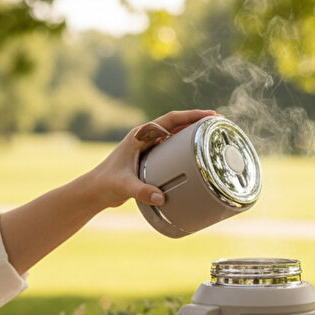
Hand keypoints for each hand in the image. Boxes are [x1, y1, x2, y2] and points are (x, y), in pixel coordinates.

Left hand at [89, 108, 216, 207]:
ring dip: (194, 135)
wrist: (94, 191)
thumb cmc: (106, 184)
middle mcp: (146, 138)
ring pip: (176, 136)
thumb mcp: (124, 186)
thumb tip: (161, 197)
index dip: (191, 116)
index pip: (170, 120)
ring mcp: (149, 148)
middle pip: (177, 124)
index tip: (210, 117)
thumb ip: (141, 191)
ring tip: (214, 138)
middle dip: (198, 122)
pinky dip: (186, 150)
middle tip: (219, 126)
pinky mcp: (151, 159)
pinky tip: (198, 157)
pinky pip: (172, 150)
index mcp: (140, 135)